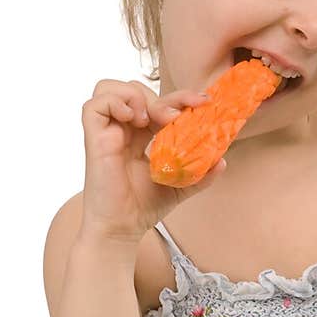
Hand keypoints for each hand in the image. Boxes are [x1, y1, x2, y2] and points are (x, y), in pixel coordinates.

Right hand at [79, 79, 226, 242]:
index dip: (180, 97)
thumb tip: (222, 161)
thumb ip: (202, 174)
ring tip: (148, 119)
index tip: (202, 103)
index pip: (159, 102)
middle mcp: (123, 129)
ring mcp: (107, 132)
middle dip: (163, 96)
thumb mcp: (181, 186)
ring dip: (135, 95)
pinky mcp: (94, 138)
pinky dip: (116, 102)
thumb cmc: (144, 207)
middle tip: (176, 117)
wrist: (123, 228)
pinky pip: (94, 105)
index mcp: (141, 135)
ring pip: (109, 87)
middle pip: (138, 88)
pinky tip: (133, 120)